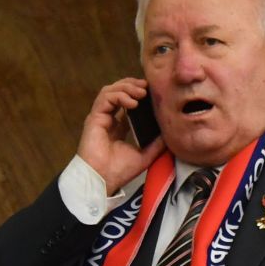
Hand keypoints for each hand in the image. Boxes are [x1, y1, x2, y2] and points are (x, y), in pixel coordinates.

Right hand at [78, 77, 165, 192]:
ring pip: (110, 91)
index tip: (153, 92)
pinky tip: (132, 102)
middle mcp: (108, 119)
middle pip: (118, 92)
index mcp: (119, 127)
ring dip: (126, 87)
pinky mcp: (94, 118)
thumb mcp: (145, 155)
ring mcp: (100, 118)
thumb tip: (170, 134)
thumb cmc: (119, 171)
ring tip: (142, 92)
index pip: (127, 103)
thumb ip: (157, 144)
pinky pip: (105, 99)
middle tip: (148, 86)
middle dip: (133, 85)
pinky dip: (119, 96)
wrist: (103, 180)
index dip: (138, 94)